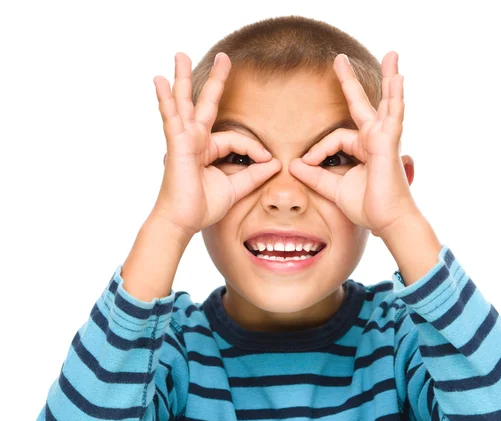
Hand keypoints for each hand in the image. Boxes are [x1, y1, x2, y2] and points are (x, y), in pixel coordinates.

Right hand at [152, 52, 280, 237]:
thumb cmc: (202, 206)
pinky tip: (160, 81)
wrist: (183, 221)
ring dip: (183, 79)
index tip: (267, 160)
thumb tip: (275, 164)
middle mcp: (195, 140)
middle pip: (206, 104)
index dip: (254, 148)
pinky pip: (171, 119)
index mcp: (208, 150)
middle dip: (215, 81)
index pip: (236, 139)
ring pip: (185, 103)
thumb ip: (253, 175)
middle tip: (223, 57)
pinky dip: (166, 101)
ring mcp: (184, 140)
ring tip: (180, 55)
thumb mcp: (235, 188)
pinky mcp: (176, 145)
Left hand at [288, 51, 418, 235]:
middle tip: (340, 59)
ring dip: (388, 78)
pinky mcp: (389, 143)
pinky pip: (394, 116)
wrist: (386, 220)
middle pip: (361, 105)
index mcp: (362, 148)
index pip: (334, 138)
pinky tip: (398, 78)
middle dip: (350, 82)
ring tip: (392, 54)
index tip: (306, 164)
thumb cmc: (366, 206)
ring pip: (385, 103)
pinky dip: (396, 98)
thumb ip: (315, 176)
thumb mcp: (334, 189)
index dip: (317, 150)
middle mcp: (374, 139)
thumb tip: (293, 165)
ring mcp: (384, 139)